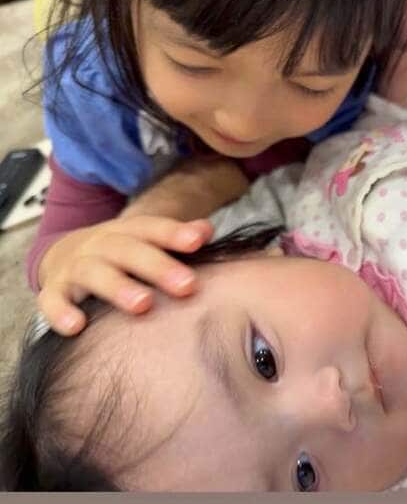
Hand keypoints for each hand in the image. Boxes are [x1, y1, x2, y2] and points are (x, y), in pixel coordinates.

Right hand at [37, 215, 213, 335]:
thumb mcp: (147, 241)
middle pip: (127, 249)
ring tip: (143, 305)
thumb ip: (178, 237)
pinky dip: (60, 312)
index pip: (151, 228)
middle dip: (157, 266)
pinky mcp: (54, 291)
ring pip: (93, 272)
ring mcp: (75, 267)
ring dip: (118, 287)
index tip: (197, 243)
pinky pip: (51, 300)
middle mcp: (100, 244)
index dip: (173, 234)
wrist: (66, 254)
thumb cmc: (123, 254)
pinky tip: (77, 327)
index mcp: (128, 231)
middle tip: (187, 285)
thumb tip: (206, 230)